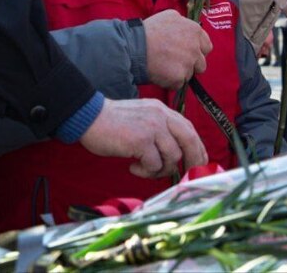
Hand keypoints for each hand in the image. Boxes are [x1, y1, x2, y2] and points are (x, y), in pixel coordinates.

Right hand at [79, 98, 207, 177]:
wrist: (88, 116)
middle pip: (190, 141)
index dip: (198, 148)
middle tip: (185, 175)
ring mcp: (153, 127)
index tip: (198, 164)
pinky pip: (154, 164)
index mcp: (162, 110)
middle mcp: (161, 116)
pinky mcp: (142, 140)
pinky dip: (146, 171)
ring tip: (143, 168)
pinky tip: (132, 167)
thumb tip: (175, 155)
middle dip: (192, 162)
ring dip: (160, 169)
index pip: (189, 129)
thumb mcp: (141, 118)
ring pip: (172, 157)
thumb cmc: (111, 122)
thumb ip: (159, 130)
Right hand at [143, 9, 212, 88]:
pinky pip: (179, 83)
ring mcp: (188, 63)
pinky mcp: (180, 77)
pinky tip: (160, 73)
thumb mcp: (169, 16)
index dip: (197, 50)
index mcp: (195, 31)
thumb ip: (184, 24)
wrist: (133, 47)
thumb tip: (189, 31)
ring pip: (190, 74)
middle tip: (174, 61)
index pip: (206, 47)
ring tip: (164, 66)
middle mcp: (195, 47)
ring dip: (181, 73)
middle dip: (191, 64)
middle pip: (201, 63)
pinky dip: (170, 81)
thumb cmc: (149, 31)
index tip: (186, 52)